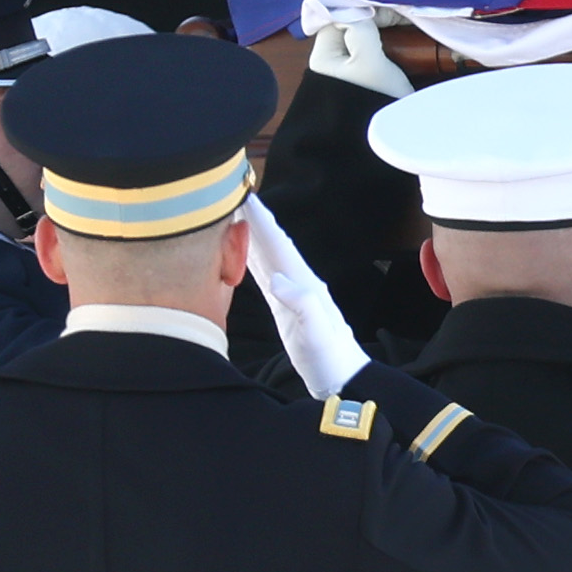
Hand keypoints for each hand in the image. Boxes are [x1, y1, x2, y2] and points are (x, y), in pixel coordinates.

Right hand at [240, 198, 370, 399]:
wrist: (341, 377)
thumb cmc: (330, 358)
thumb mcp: (317, 334)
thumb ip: (302, 305)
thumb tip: (277, 280)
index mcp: (304, 284)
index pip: (280, 245)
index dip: (262, 221)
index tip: (246, 196)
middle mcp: (298, 282)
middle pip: (271, 243)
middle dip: (253, 219)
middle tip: (231, 194)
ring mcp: (291, 293)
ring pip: (266, 256)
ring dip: (250, 234)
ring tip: (231, 214)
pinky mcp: (284, 306)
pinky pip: (264, 275)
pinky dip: (251, 258)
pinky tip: (241, 251)